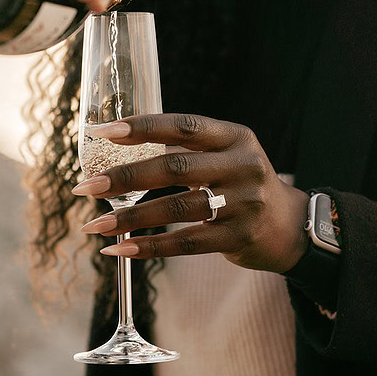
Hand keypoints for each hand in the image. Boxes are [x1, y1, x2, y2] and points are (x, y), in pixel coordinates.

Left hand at [73, 114, 308, 273]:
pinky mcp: (239, 237)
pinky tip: (119, 250)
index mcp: (234, 136)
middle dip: (124, 177)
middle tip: (86, 187)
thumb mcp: (225, 154)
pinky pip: (187, 244)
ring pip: (177, 209)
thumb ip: (185, 148)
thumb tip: (117, 144)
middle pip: (174, 167)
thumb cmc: (239, 184)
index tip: (102, 132)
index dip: (142, 127)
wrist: (289, 226)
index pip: (183, 126)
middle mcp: (242, 166)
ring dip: (129, 218)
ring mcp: (244, 203)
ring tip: (95, 226)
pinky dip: (149, 248)